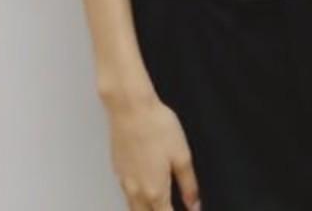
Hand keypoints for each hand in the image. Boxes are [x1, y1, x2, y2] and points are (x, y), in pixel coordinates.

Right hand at [106, 93, 201, 209]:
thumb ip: (189, 184)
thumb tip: (194, 204)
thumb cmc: (157, 127)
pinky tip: (144, 191)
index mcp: (155, 191)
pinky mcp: (117, 171)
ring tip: (159, 204)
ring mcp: (124, 183)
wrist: (130, 109)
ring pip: (134, 209)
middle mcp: (137, 192)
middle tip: (170, 206)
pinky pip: (127, 196)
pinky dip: (136, 200)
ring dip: (147, 210)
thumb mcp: (182, 155)